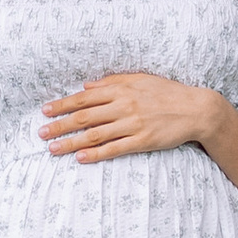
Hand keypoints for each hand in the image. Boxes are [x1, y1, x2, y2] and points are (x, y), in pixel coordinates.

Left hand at [40, 70, 215, 164]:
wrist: (196, 109)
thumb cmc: (167, 92)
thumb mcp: (140, 79)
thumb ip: (113, 82)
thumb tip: (87, 86)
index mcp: (121, 89)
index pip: (84, 98)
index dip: (63, 104)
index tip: (45, 110)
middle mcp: (124, 106)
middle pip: (85, 116)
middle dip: (60, 125)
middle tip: (41, 133)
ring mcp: (133, 124)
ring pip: (95, 135)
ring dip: (71, 142)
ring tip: (53, 149)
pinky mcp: (142, 141)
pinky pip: (115, 149)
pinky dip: (96, 154)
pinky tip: (80, 158)